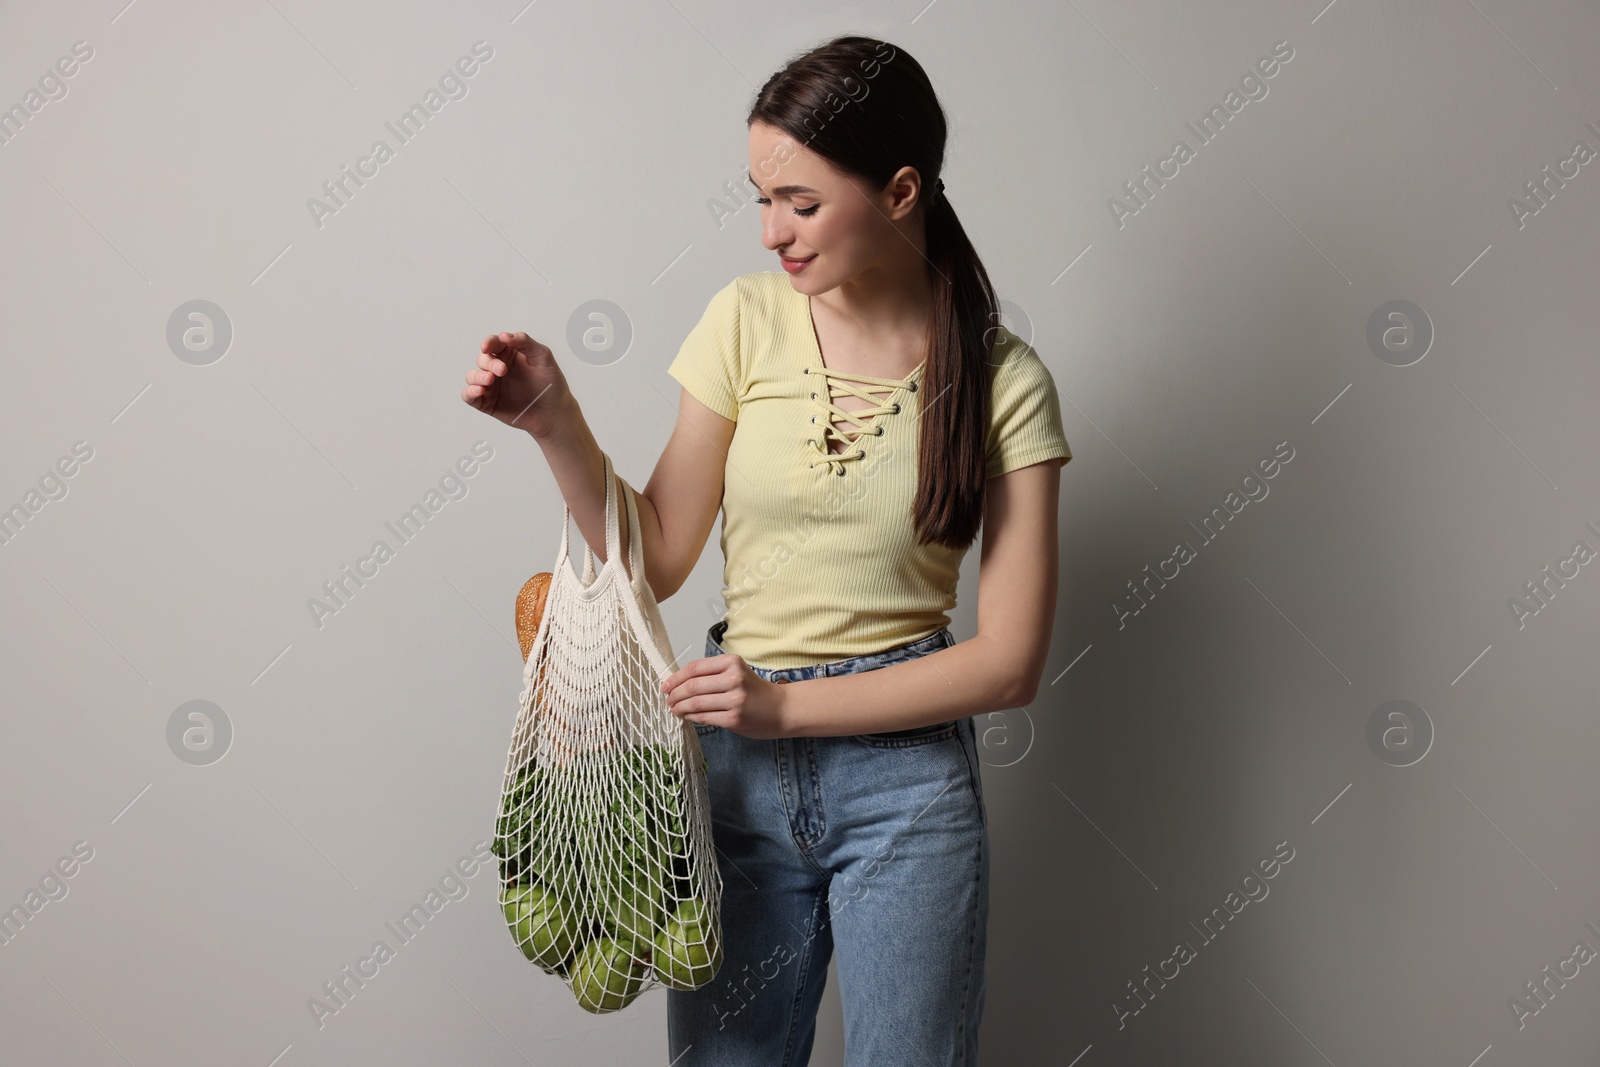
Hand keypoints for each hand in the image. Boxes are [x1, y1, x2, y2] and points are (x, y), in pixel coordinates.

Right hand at [462, 331, 574, 438]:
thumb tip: (504, 336)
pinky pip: (469, 396)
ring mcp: (492, 386)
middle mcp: (498, 368)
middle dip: (489, 363)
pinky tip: (479, 391)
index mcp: (510, 354)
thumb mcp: (543, 357)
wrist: (555, 412)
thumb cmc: (551, 383)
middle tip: (502, 371)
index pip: (493, 343)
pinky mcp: (487, 403)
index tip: (487, 347)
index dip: (488, 343)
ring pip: (472, 376)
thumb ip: (525, 342)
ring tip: (490, 380)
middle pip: (482, 359)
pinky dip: (469, 392)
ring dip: (477, 376)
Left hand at [661, 653, 789, 739]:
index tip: (666, 685)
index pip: (694, 668)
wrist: (781, 709)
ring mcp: (735, 699)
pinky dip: (691, 717)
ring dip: (679, 707)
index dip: (675, 677)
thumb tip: (677, 682)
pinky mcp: (734, 718)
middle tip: (668, 700)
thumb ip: (711, 674)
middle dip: (674, 695)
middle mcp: (734, 679)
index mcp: (731, 662)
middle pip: (692, 686)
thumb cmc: (755, 691)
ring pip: (695, 703)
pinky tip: (686, 716)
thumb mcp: (736, 672)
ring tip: (674, 709)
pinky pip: (704, 717)